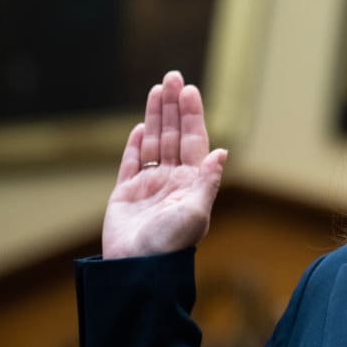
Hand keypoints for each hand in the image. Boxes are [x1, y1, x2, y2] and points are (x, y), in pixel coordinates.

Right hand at [102, 71, 226, 259]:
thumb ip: (207, 181)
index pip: (193, 140)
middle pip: (173, 134)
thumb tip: (222, 151)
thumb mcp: (195, 212)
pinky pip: (131, 163)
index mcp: (191, 182)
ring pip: (153, 143)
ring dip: (155, 116)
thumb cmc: (170, 245)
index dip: (192, 115)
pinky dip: (135, 144)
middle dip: (173, 106)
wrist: (137, 270)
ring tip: (157, 89)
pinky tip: (141, 126)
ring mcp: (149, 186)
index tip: (189, 90)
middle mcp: (173, 180)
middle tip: (172, 76)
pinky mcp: (125, 194)